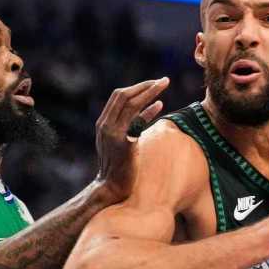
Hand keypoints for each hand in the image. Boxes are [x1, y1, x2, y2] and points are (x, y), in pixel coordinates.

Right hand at [94, 77, 169, 201]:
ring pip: (130, 104)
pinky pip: (136, 122)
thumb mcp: (119, 141)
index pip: (118, 96)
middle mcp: (105, 125)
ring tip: (165, 85)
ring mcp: (113, 134)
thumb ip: (126, 126)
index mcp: (103, 123)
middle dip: (145, 85)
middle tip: (163, 81)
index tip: (153, 84)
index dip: (137, 87)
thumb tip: (142, 112)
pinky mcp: (123, 144)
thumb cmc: (118, 167)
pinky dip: (148, 112)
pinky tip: (160, 106)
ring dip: (149, 92)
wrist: (110, 188)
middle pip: (123, 95)